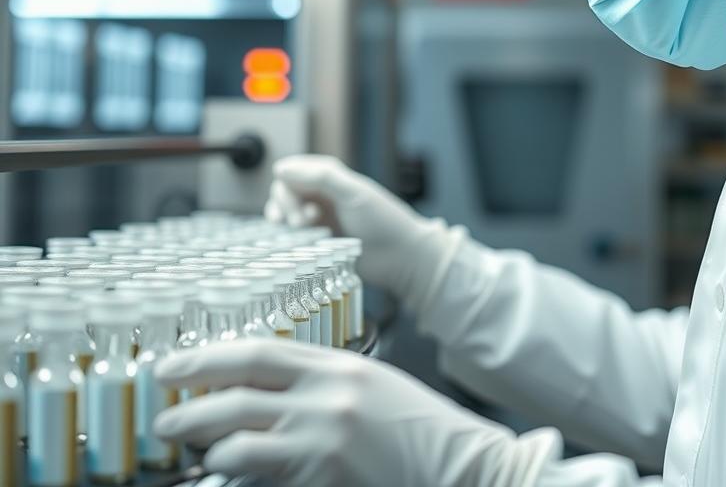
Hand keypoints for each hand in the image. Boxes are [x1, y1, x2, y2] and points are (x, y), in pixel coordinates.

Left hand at [154, 340, 558, 486]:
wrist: (464, 466)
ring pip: (241, 432)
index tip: (176, 364)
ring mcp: (326, 437)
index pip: (261, 351)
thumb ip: (324, 385)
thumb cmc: (420, 431)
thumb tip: (269, 393)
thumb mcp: (373, 389)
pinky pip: (261, 471)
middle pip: (242, 388)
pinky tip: (218, 468)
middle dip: (192, 398)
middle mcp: (329, 395)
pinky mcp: (325, 474)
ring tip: (179, 440)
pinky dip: (232, 468)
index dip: (210, 356)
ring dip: (202, 436)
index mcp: (340, 365)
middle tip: (161, 409)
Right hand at [264, 155, 455, 305]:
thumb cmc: (383, 221)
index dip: (286, 184)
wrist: (401, 257)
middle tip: (301, 221)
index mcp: (331, 179)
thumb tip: (280, 168)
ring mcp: (319, 221)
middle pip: (284, 193)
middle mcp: (322, 197)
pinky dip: (288, 238)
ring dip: (285, 220)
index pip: (292, 172)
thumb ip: (319, 177)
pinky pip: (292, 238)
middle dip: (286, 204)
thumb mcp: (353, 193)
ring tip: (300, 229)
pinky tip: (297, 243)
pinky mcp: (318, 244)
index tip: (293, 199)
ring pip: (285, 215)